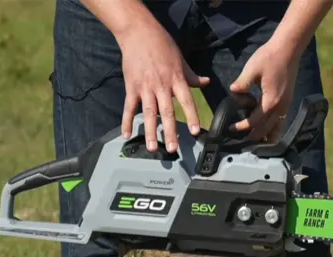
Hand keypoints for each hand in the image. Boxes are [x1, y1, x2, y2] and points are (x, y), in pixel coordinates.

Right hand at [116, 18, 209, 151]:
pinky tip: (126, 134)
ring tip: (152, 148)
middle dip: (170, 131)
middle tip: (172, 148)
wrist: (138, 32)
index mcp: (176, 79)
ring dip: (150, 131)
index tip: (195, 132)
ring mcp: (145, 87)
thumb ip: (192, 75)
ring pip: (149, 113)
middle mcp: (162, 86)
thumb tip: (206, 82)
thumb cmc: (162, 45)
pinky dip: (126, 121)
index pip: (186, 101)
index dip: (191, 116)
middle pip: (167, 112)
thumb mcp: (180, 60)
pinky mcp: (131, 87)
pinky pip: (129, 107)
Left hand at [229, 40, 299, 142]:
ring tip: (257, 142)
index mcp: (270, 101)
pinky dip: (274, 128)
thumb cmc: (269, 57)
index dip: (243, 126)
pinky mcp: (288, 101)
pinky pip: (281, 120)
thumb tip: (233, 92)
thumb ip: (242, 83)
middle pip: (267, 129)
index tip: (232, 128)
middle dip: (255, 137)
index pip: (255, 121)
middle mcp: (280, 107)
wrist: (288, 49)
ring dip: (267, 136)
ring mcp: (286, 105)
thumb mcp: (252, 68)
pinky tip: (268, 130)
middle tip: (242, 142)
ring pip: (277, 128)